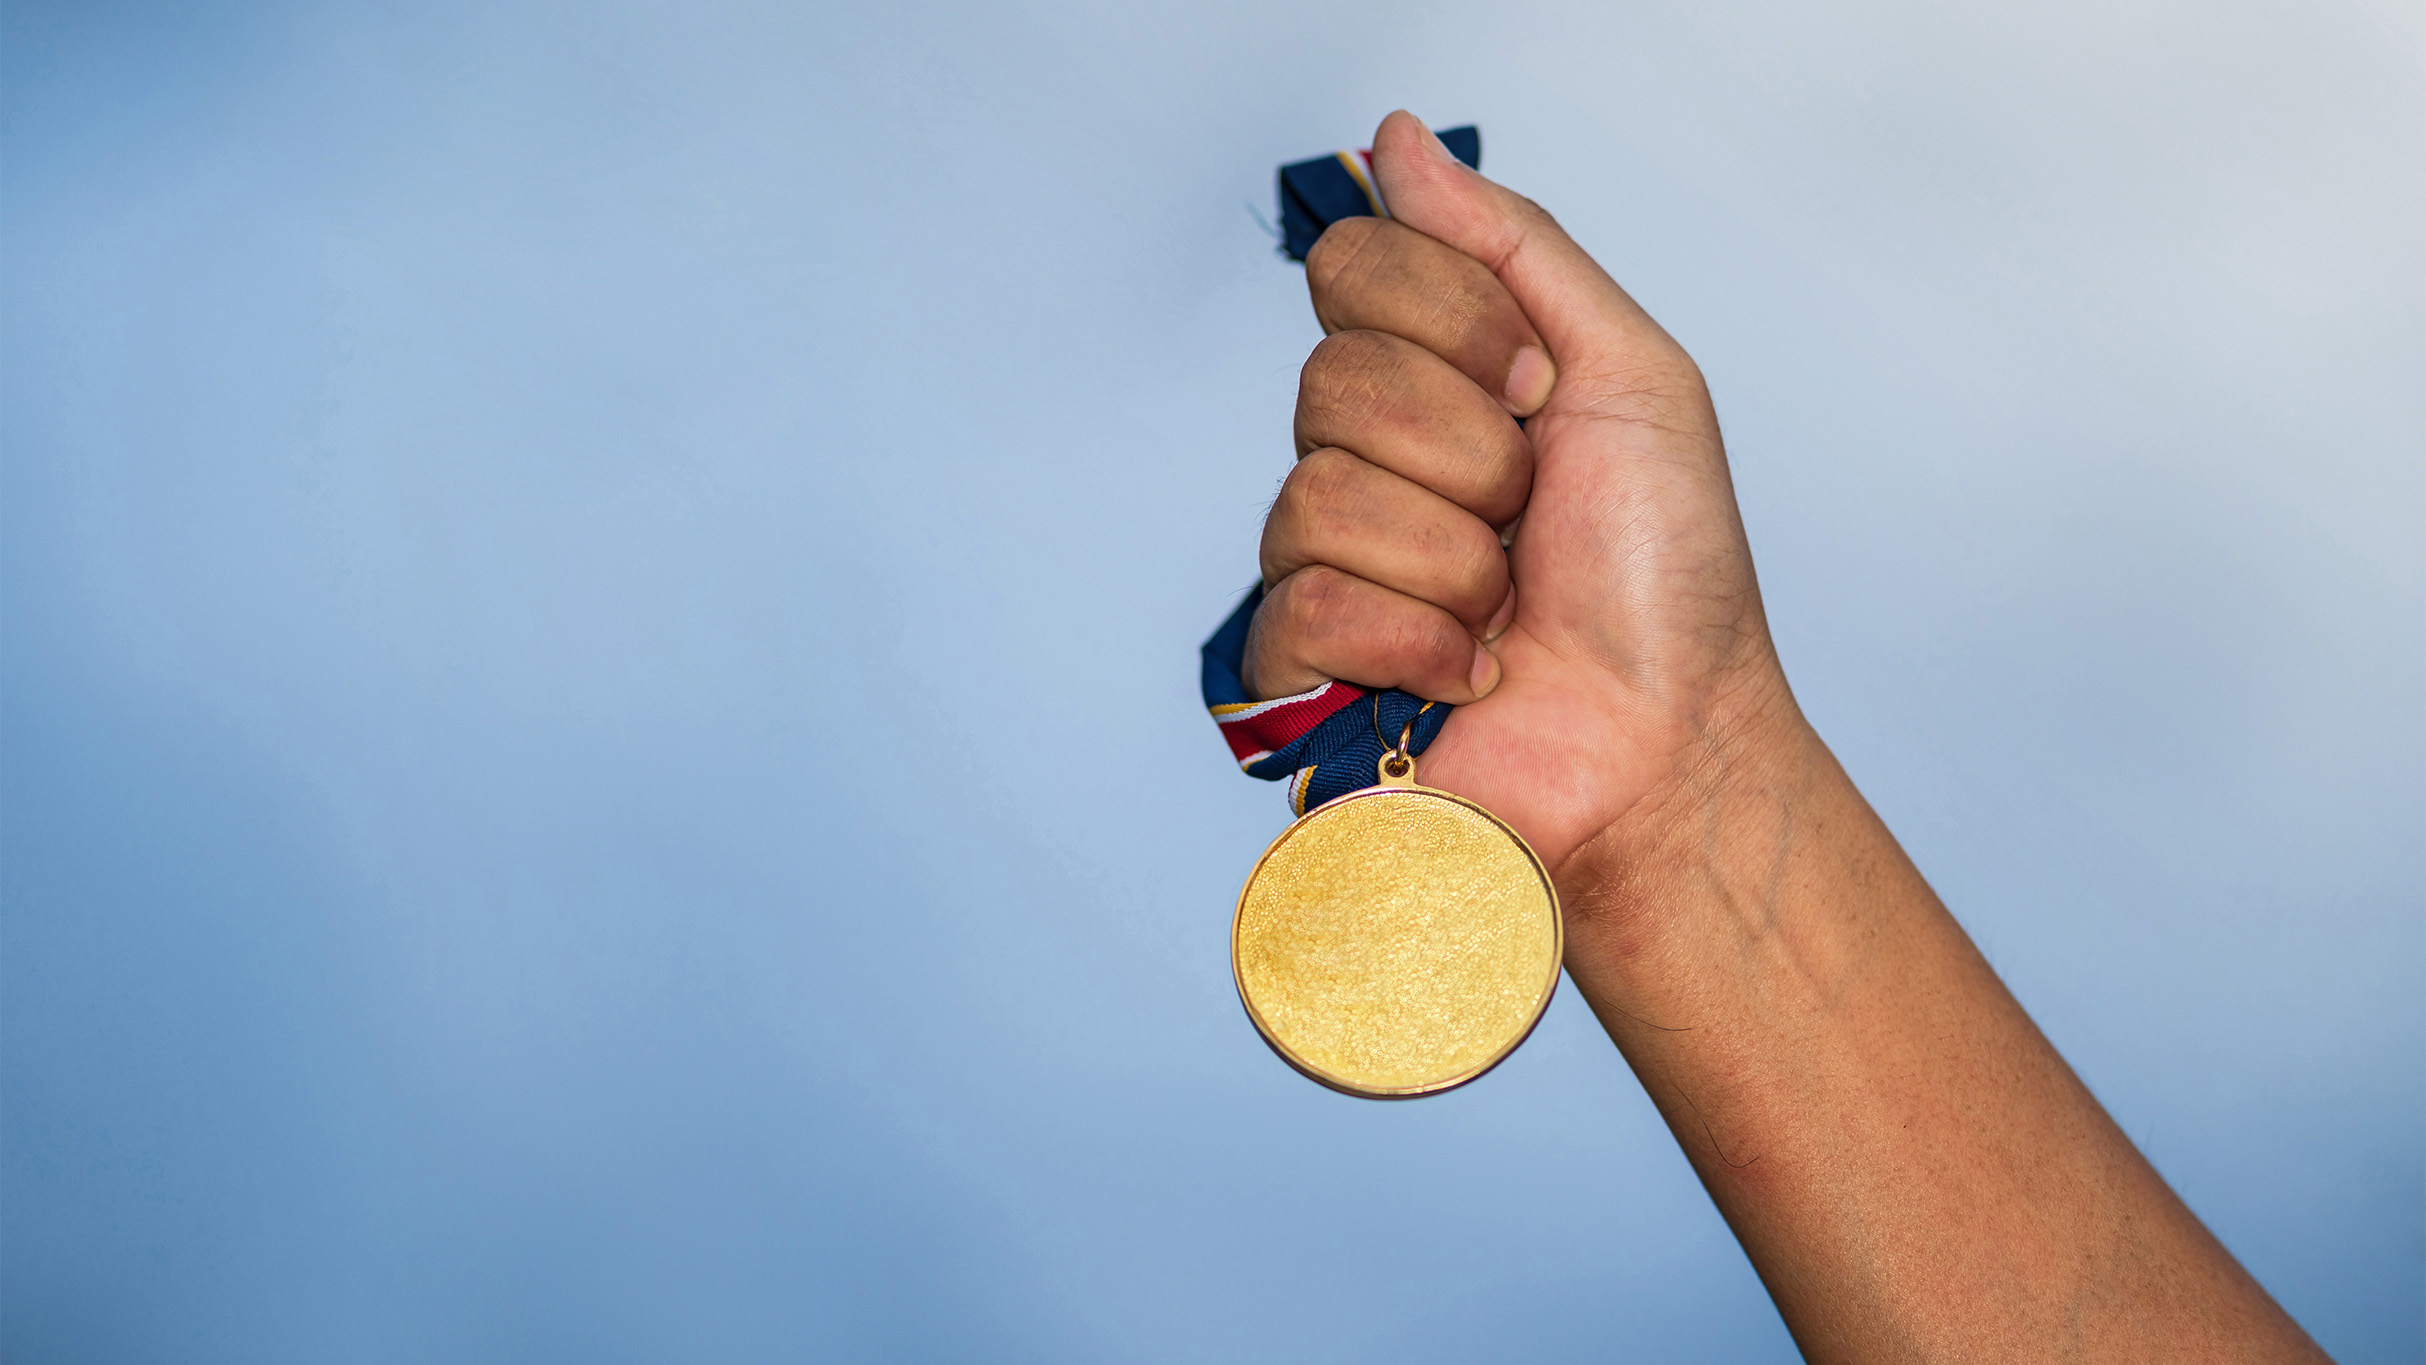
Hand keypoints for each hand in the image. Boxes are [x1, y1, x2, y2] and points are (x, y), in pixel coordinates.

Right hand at [1247, 110, 1796, 874]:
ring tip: (1506, 610)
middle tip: (1531, 515)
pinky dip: (1415, 642)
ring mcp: (1327, 560)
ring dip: (1453, 560)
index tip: (1537, 387)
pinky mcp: (1303, 667)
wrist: (1673, 740)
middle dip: (1471, 453)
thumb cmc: (1665, 578)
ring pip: (1321, 493)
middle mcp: (1365, 455)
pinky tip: (1467, 673)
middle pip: (1334, 377)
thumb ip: (1512, 246)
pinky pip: (1307, 602)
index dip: (1454, 324)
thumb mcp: (1627, 374)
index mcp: (1433, 375)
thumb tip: (1396, 138)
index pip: (1354, 267)